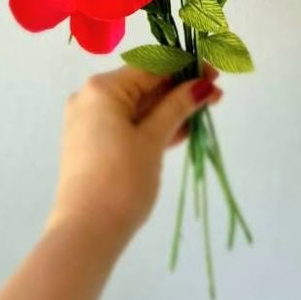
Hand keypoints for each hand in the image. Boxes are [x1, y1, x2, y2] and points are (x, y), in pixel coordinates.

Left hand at [48, 64, 222, 240]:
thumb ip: (177, 107)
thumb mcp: (153, 139)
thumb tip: (201, 84)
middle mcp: (90, 98)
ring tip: (203, 112)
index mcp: (102, 89)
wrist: (86, 232)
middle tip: (214, 95)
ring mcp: (90, 122)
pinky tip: (182, 131)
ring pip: (137, 107)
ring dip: (170, 109)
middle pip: (143, 85)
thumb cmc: (121, 179)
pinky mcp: (93, 144)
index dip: (184, 67)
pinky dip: (153, 126)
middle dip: (180, 89)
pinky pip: (128, 125)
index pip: (150, 66)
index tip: (214, 73)